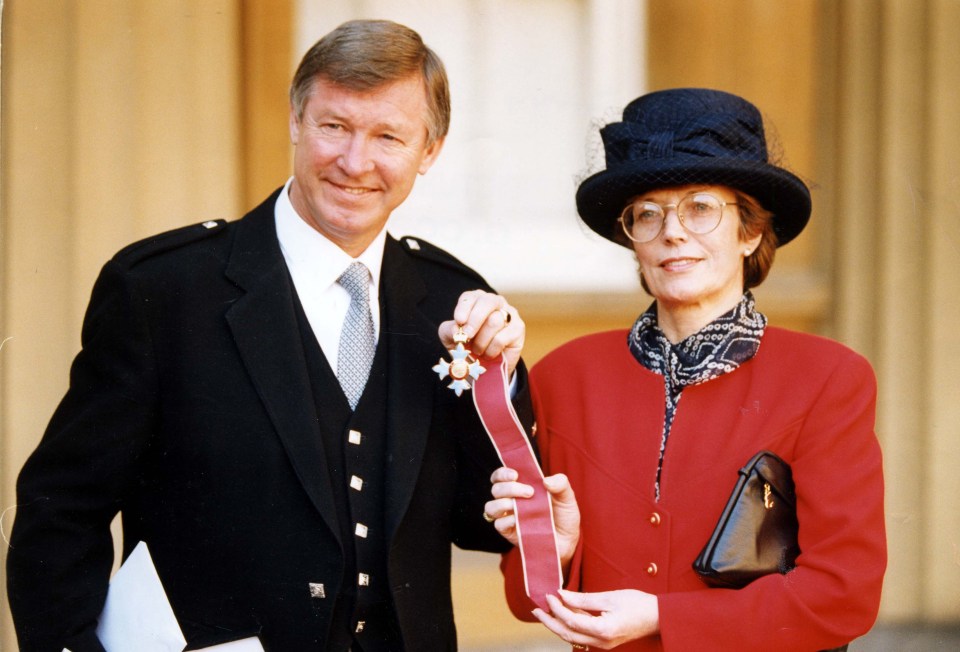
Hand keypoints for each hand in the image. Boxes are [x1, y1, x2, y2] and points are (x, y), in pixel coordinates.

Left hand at [438, 290, 523, 375]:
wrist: (485, 366)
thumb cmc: (468, 347)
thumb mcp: (451, 338)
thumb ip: (449, 330)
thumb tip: (457, 329)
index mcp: (477, 301)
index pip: (470, 297)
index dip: (464, 307)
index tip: (459, 321)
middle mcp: (495, 303)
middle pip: (487, 301)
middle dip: (475, 319)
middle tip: (467, 336)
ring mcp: (509, 314)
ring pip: (495, 321)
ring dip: (481, 340)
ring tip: (477, 350)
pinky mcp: (518, 329)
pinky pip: (502, 337)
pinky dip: (491, 349)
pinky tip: (489, 354)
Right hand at [485, 469, 580, 567]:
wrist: (568, 542)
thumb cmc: (564, 516)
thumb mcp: (567, 498)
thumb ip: (561, 484)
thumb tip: (546, 480)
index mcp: (521, 487)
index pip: (501, 476)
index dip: (502, 473)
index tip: (515, 474)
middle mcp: (511, 500)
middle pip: (496, 489)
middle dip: (509, 488)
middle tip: (530, 492)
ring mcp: (509, 517)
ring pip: (491, 507)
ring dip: (503, 503)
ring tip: (520, 506)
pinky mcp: (509, 533)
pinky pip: (499, 524)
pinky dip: (507, 520)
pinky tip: (520, 520)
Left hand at [532, 588, 658, 649]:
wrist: (657, 617)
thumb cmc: (637, 604)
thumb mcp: (610, 597)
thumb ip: (584, 599)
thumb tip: (562, 595)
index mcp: (604, 630)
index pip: (571, 621)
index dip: (557, 608)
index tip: (548, 594)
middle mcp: (601, 641)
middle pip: (567, 634)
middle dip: (549, 621)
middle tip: (535, 608)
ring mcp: (602, 644)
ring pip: (572, 636)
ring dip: (557, 623)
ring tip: (544, 610)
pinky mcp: (603, 640)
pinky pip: (581, 634)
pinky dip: (569, 624)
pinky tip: (563, 613)